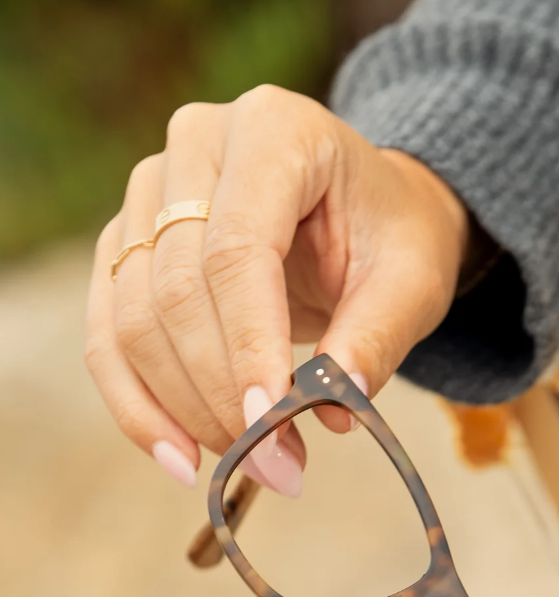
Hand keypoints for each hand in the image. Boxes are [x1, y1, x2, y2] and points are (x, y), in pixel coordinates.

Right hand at [85, 85, 468, 494]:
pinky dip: (138, 406)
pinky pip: (108, 336)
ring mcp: (148, 193)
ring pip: (134, 319)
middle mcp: (195, 146)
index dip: (246, 346)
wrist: (362, 214)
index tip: (267, 425)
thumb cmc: (390, 237)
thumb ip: (376, 338)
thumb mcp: (411, 281)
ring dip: (182, 410)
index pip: (237, 249)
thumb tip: (329, 412)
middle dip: (219, 394)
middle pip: (177, 289)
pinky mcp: (126, 245)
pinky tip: (178, 459)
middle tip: (273, 466)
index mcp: (274, 130)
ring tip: (247, 464)